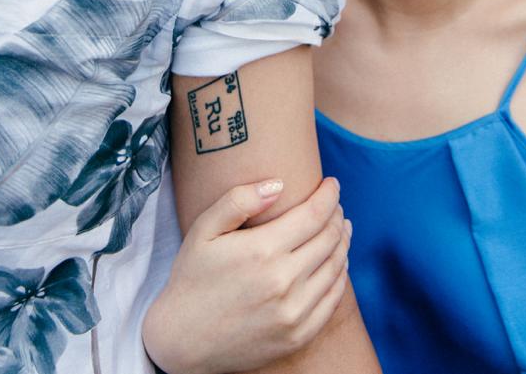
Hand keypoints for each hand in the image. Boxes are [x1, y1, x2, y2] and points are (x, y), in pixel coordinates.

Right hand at [143, 176, 352, 373]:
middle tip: (334, 205)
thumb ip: (238, 201)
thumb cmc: (192, 281)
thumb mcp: (203, 233)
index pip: (314, 214)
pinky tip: (336, 261)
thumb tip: (278, 184)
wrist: (183, 342)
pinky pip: (334, 297)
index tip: (332, 184)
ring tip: (340, 228)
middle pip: (330, 237)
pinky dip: (340, 274)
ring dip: (343, 241)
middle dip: (336, 215)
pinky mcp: (300, 334)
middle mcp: (283, 281)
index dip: (329, 195)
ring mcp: (295, 311)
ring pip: (337, 265)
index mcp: (262, 251)